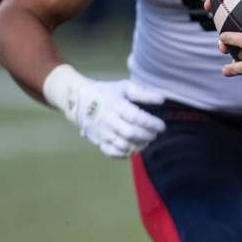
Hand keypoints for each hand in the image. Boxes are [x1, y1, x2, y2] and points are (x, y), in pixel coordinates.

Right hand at [43, 66, 165, 157]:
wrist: (79, 100)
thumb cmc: (107, 92)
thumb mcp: (125, 87)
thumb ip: (144, 93)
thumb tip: (162, 99)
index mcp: (117, 106)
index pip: (137, 117)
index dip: (152, 123)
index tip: (161, 126)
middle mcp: (109, 121)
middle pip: (131, 133)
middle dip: (148, 135)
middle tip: (155, 134)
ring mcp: (103, 133)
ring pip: (123, 145)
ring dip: (139, 145)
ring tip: (147, 141)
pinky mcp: (98, 141)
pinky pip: (112, 152)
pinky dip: (125, 154)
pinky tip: (134, 148)